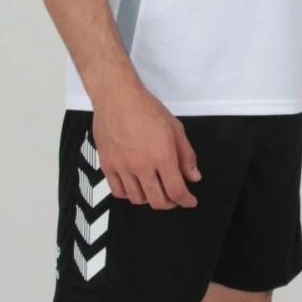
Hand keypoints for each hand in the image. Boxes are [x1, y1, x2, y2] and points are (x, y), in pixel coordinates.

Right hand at [91, 79, 200, 209]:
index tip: (190, 201)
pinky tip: (135, 187)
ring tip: (155, 190)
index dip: (186, 201)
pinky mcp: (107, 165)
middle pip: (157, 201)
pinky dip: (129, 194)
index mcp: (162, 156)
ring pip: (137, 199)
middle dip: (170, 203)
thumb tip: (193, 177)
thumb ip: (186, 156)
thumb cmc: (147, 109)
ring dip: (149, 199)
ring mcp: (122, 167)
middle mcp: (142, 166)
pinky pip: (118, 191)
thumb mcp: (175, 129)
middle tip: (174, 198)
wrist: (117, 97)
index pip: (176, 190)